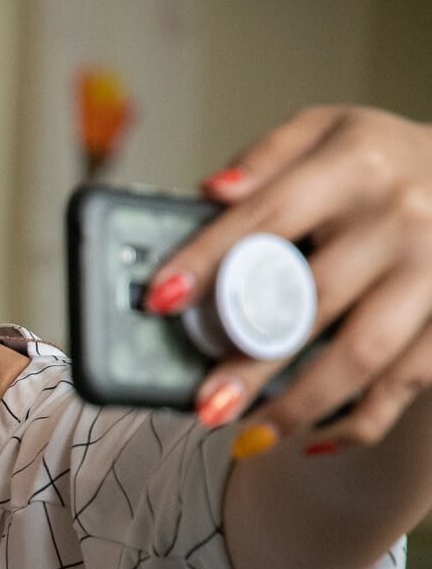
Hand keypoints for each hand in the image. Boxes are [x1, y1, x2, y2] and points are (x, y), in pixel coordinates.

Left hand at [144, 105, 431, 454]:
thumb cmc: (378, 160)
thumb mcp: (324, 130)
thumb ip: (265, 157)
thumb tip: (211, 191)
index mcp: (355, 166)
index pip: (266, 216)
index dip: (209, 259)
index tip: (162, 298)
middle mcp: (400, 219)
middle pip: (312, 299)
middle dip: (252, 358)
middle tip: (203, 402)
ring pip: (362, 354)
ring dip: (300, 404)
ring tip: (246, 433)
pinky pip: (405, 382)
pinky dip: (360, 419)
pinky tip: (314, 438)